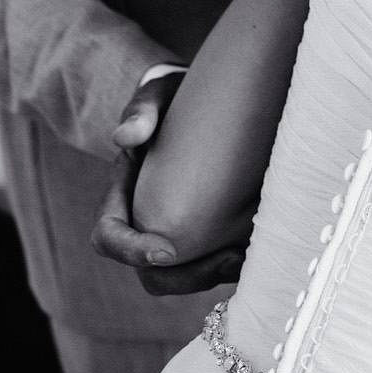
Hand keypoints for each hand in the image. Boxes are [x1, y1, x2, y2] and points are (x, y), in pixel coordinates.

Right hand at [90, 73, 245, 294]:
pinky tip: (263, 250)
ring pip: (184, 278)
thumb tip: (127, 137)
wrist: (207, 99)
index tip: (167, 251)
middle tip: (228, 258)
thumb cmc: (175, 96)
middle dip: (188, 277)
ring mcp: (175, 232)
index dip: (132, 252)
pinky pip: (214, 264)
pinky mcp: (206, 234)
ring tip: (250, 257)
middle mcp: (145, 222)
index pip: (108, 237)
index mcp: (121, 195)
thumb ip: (141, 110)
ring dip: (216, 276)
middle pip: (151, 274)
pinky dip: (235, 266)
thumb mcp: (157, 94)